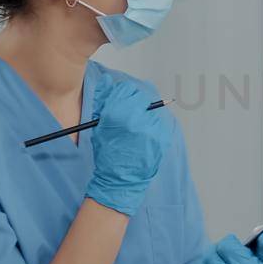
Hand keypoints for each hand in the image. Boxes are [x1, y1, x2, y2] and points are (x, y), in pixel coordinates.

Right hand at [85, 77, 173, 215]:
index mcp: (117, 113)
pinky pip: (161, 124)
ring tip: (139, 129)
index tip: (125, 99)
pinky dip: (155, 127)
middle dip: (137, 103)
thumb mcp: (100, 127)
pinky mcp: (162, 137)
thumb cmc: (108, 154)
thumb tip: (110, 84)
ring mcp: (151, 128)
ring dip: (147, 116)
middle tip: (134, 113)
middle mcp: (136, 118)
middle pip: (142, 97)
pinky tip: (146, 137)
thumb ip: (106, 104)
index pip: (127, 89)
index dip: (125, 94)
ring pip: (154, 110)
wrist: (120, 179)